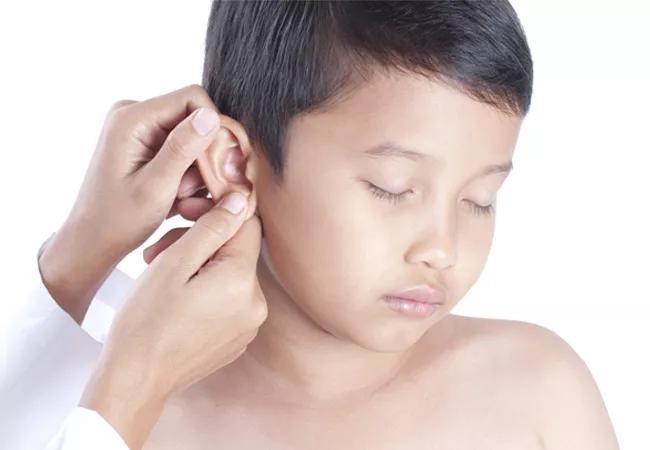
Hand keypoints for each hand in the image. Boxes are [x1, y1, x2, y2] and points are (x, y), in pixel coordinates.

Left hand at [38, 84, 245, 323]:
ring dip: (197, 168)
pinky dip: (188, 172)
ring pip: (192, 136)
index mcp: (131, 118)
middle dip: (205, 154)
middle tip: (202, 190)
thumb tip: (211, 115)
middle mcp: (134, 114)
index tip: (221, 165)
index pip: (194, 99)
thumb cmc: (119, 221)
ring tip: (183, 199)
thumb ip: (182, 149)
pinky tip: (178, 196)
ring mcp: (140, 127)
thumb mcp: (156, 187)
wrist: (93, 240)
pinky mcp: (145, 142)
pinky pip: (182, 148)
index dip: (215, 128)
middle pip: (194, 118)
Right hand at [79, 191, 266, 449]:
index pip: (246, 226)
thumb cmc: (145, 321)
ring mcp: (248, 325)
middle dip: (199, 243)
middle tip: (159, 250)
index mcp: (242, 281)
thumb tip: (241, 199)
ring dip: (198, 267)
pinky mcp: (237, 339)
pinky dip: (205, 292)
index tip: (187, 215)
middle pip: (235, 251)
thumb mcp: (174, 263)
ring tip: (160, 274)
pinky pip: (227, 301)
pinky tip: (174, 298)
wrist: (136, 380)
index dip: (217, 214)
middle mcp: (256, 304)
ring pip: (229, 275)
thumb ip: (212, 227)